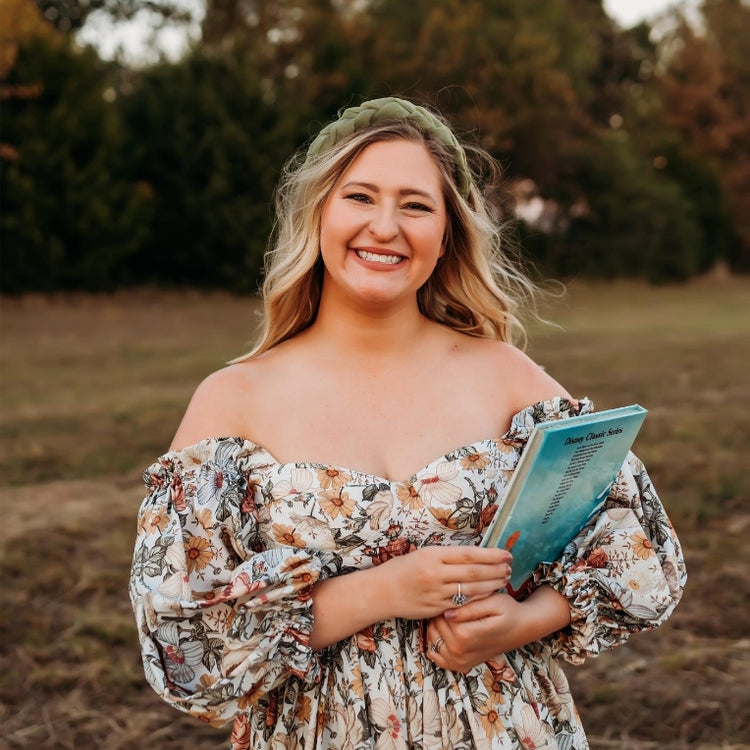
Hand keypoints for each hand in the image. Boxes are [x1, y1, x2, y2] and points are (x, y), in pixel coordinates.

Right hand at [377, 545, 511, 620]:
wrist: (381, 592)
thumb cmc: (401, 569)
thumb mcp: (422, 554)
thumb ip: (446, 555)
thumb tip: (473, 555)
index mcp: (433, 555)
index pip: (469, 554)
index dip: (491, 555)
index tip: (506, 554)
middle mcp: (436, 574)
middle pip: (474, 572)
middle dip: (496, 570)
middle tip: (511, 567)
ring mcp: (436, 593)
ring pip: (472, 589)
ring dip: (492, 584)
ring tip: (504, 579)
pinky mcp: (437, 608)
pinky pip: (463, 603)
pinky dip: (479, 598)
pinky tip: (489, 594)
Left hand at [424, 586, 571, 672]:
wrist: (520, 629)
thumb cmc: (508, 611)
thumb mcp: (493, 602)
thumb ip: (469, 608)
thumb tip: (447, 613)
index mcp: (467, 636)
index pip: (440, 618)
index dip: (445, 605)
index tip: (454, 598)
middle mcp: (461, 653)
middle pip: (435, 628)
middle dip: (439, 614)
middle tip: (452, 605)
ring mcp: (460, 662)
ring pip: (432, 640)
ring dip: (436, 627)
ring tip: (450, 616)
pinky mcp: (460, 666)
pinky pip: (435, 655)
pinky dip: (436, 642)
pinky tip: (446, 631)